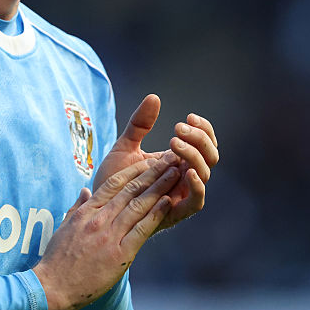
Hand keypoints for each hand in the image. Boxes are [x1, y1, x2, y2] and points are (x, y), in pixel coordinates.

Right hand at [33, 155, 178, 309]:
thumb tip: (85, 190)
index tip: (148, 160)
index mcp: (87, 211)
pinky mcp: (119, 254)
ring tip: (174, 174)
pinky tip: (167, 202)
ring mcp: (109, 235)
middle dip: (152, 172)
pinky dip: (156, 214)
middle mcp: (99, 219)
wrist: (54, 286)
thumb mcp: (64, 226)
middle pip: (130, 189)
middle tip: (168, 160)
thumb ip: (77, 206)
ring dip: (159, 188)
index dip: (134, 170)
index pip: (113, 183)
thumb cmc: (58, 258)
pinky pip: (141, 229)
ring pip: (138, 205)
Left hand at [93, 94, 218, 230]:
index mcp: (177, 161)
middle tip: (178, 128)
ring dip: (194, 155)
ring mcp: (181, 194)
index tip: (189, 116)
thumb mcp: (125, 146)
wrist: (98, 207)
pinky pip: (197, 201)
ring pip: (205, 173)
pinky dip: (197, 186)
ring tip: (173, 142)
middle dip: (200, 139)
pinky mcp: (176, 213)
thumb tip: (154, 97)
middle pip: (210, 155)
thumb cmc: (113, 179)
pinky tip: (186, 171)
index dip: (203, 128)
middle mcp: (183, 177)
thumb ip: (139, 124)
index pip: (204, 142)